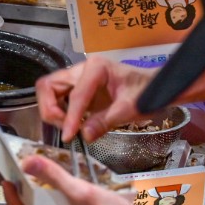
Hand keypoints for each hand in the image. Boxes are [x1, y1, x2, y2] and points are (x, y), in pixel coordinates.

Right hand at [36, 57, 154, 141]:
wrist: (156, 88)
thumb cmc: (147, 92)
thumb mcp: (130, 108)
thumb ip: (106, 121)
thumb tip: (85, 135)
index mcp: (96, 68)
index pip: (75, 95)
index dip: (70, 117)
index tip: (68, 136)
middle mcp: (82, 70)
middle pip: (49, 85)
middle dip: (51, 108)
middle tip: (65, 128)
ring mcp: (78, 79)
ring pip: (49, 91)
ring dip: (52, 111)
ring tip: (69, 127)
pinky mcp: (78, 90)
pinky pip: (58, 99)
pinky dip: (59, 113)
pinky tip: (73, 124)